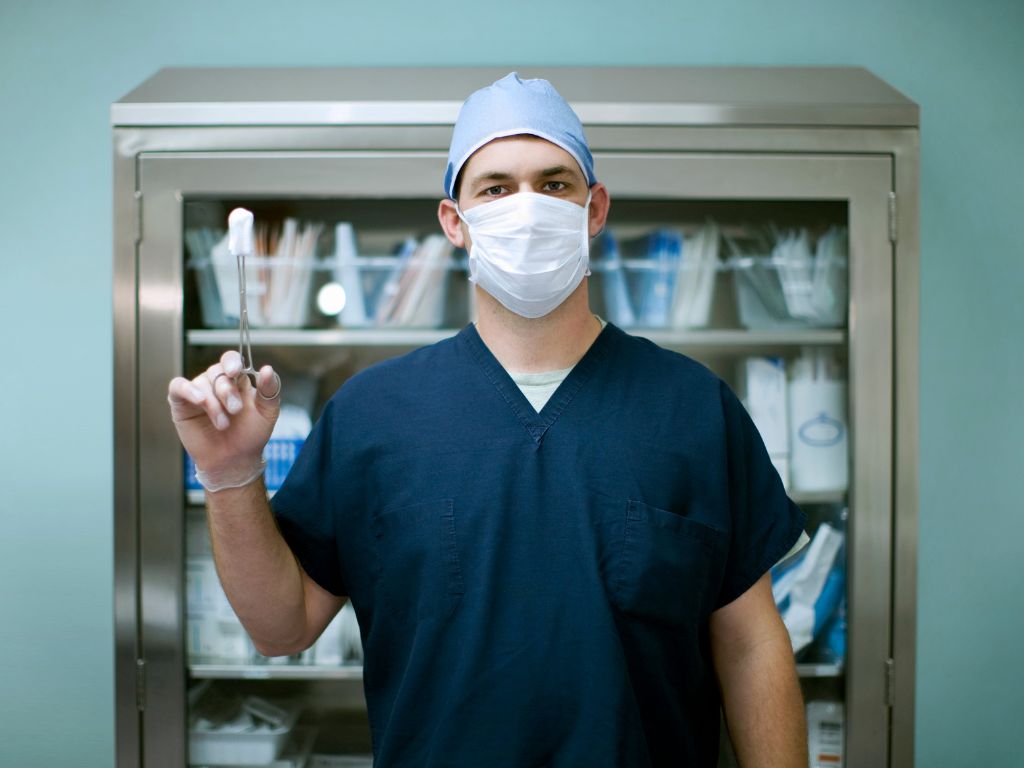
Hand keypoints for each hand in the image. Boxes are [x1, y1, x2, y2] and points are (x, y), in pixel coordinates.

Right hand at [167, 350, 281, 477]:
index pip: (231, 360)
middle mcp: (216, 383)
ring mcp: (198, 391)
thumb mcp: (267, 412)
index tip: (235, 372)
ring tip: (223, 424)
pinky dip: (188, 390)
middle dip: (227, 391)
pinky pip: (178, 386)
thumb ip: (270, 390)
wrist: (234, 460)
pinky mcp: (181, 403)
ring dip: (213, 403)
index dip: (232, 362)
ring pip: (201, 382)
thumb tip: (267, 369)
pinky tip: (199, 400)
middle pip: (217, 372)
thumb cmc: (250, 435)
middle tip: (235, 410)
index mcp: (237, 381)